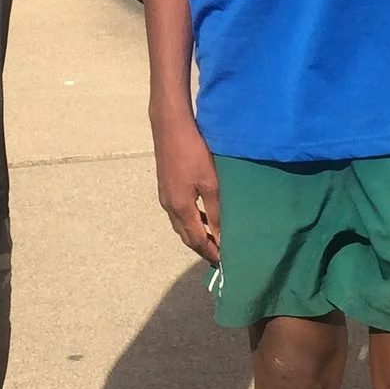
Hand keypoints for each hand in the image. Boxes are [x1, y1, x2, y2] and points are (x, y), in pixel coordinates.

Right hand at [154, 118, 221, 263]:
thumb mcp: (210, 182)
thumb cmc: (193, 152)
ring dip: (196, 234)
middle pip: (186, 236)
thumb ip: (215, 211)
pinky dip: (190, 221)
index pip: (197, 240)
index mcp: (180, 208)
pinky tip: (202, 216)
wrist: (170, 125)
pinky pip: (178, 213)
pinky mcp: (165, 186)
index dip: (210, 253)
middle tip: (220, 255)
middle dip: (202, 248)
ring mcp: (164, 196)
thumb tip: (221, 237)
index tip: (225, 263)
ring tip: (214, 239)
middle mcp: (169, 207)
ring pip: (181, 225)